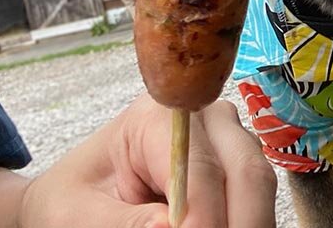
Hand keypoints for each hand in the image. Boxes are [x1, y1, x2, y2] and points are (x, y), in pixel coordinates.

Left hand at [0, 95, 276, 227]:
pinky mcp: (238, 165)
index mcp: (157, 116)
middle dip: (239, 224)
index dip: (204, 220)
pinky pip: (256, 201)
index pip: (200, 169)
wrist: (79, 194)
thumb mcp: (76, 216)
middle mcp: (206, 119)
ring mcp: (229, 140)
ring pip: (259, 188)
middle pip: (246, 173)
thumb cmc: (72, 198)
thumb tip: (172, 227)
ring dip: (245, 223)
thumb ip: (122, 222)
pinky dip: (243, 222)